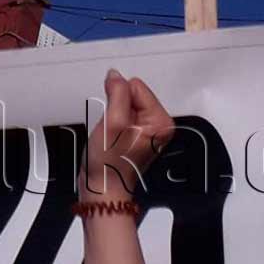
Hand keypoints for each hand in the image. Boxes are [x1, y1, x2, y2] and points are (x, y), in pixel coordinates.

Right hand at [79, 70, 174, 201]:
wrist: (102, 190)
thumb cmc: (109, 164)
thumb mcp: (113, 122)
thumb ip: (117, 92)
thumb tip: (115, 75)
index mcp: (161, 121)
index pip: (136, 86)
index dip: (118, 100)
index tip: (114, 120)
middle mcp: (159, 124)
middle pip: (130, 93)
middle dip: (115, 107)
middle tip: (112, 130)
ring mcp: (147, 130)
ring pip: (123, 102)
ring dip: (112, 115)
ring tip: (111, 135)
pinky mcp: (135, 133)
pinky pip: (120, 113)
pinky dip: (111, 121)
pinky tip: (110, 136)